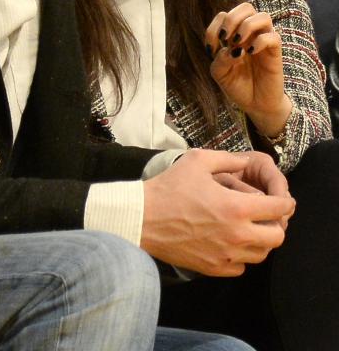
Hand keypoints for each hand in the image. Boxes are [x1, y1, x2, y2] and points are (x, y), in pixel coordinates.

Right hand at [142, 149, 293, 276]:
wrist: (143, 218)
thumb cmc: (170, 187)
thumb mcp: (198, 161)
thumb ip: (228, 159)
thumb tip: (247, 161)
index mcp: (236, 207)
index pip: (278, 209)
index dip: (285, 202)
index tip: (284, 200)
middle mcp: (237, 235)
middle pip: (277, 237)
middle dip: (276, 224)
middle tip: (266, 215)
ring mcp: (226, 255)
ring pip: (261, 255)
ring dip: (260, 241)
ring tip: (248, 228)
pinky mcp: (214, 268)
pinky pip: (241, 267)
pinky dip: (242, 256)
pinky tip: (230, 242)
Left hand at [205, 3, 291, 137]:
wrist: (256, 104)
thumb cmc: (237, 85)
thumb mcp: (220, 74)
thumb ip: (219, 60)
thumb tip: (229, 49)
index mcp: (233, 34)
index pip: (224, 15)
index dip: (213, 29)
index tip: (210, 50)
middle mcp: (250, 33)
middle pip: (245, 7)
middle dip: (232, 19)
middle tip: (225, 38)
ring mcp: (264, 41)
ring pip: (263, 16)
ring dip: (246, 26)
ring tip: (238, 44)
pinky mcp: (276, 52)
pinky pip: (273, 37)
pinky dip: (260, 41)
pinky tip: (250, 52)